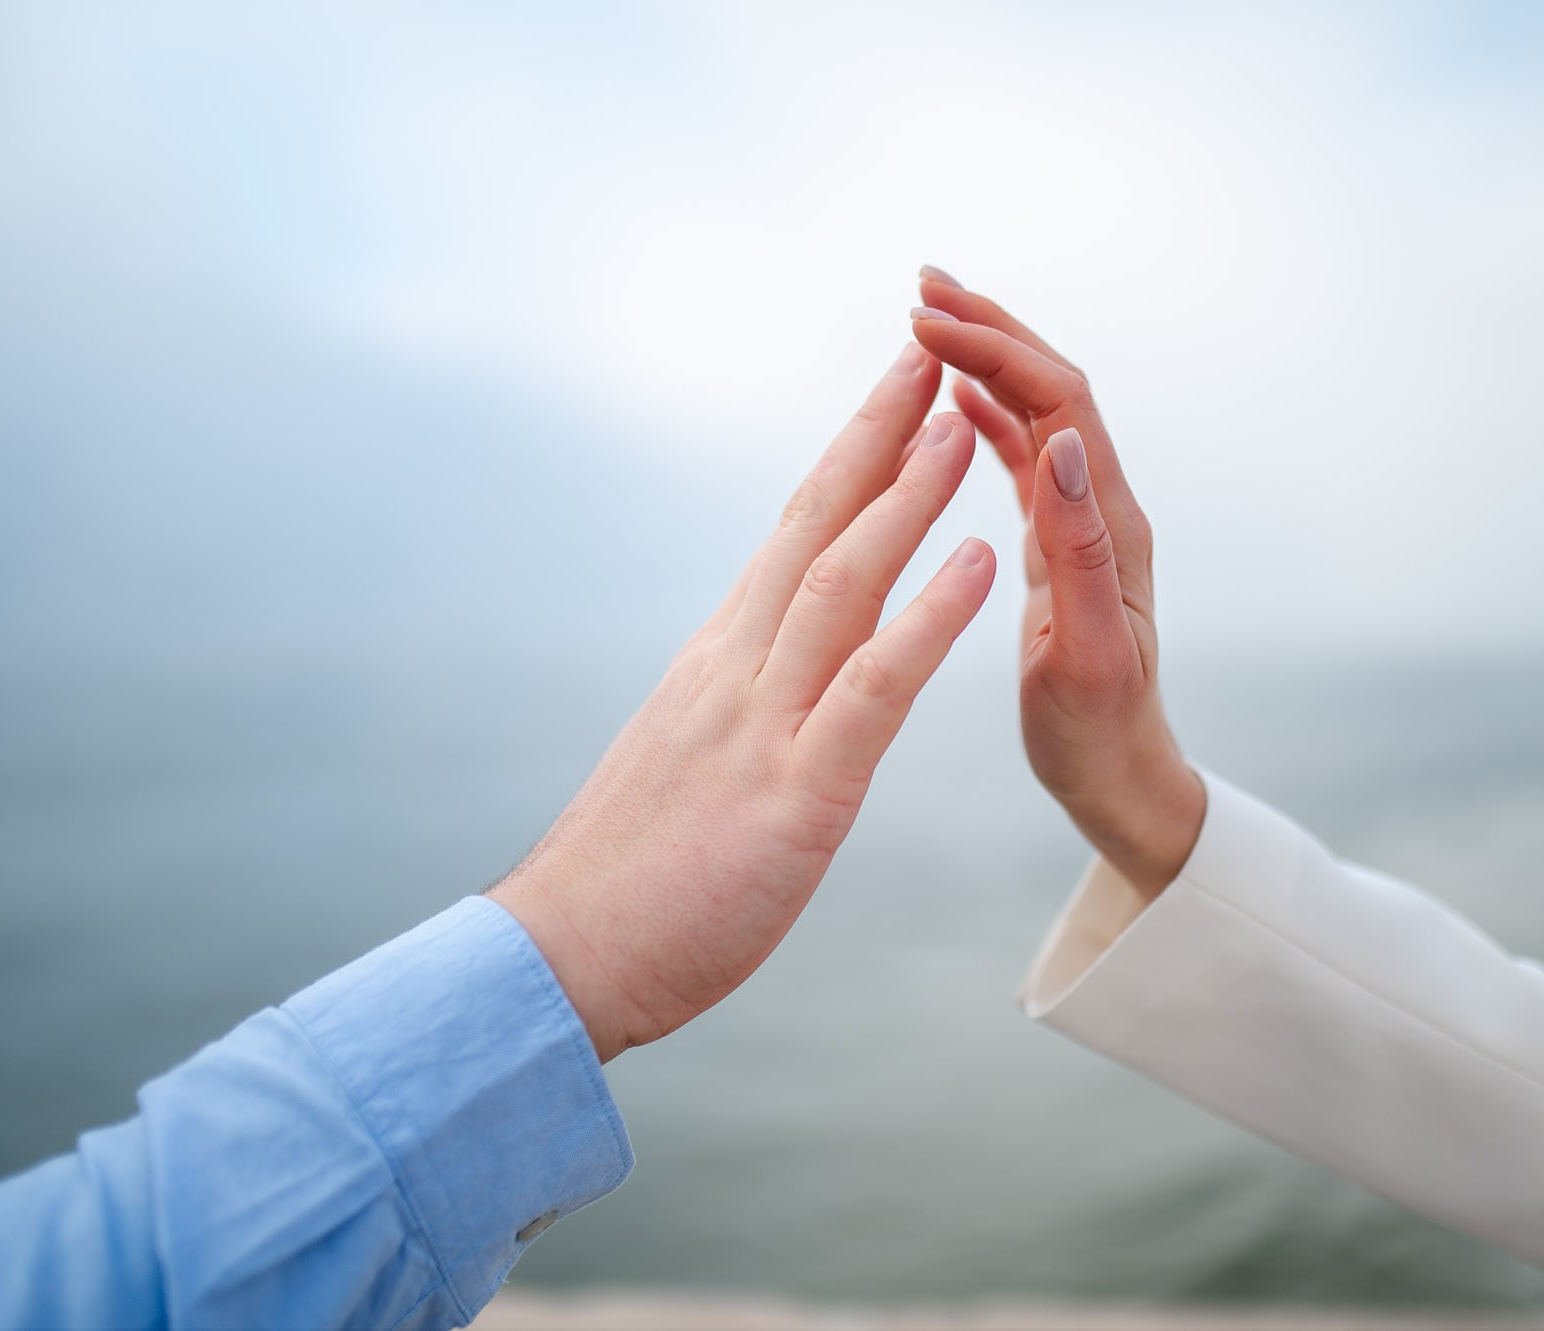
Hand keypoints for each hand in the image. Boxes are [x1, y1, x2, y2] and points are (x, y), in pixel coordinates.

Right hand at [487, 344, 992, 1060]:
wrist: (566, 954)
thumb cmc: (629, 872)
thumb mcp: (686, 757)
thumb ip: (730, 699)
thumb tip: (757, 663)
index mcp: (719, 661)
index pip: (792, 537)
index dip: (847, 460)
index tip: (892, 396)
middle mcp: (737, 668)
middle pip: (815, 526)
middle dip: (877, 435)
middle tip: (928, 352)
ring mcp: (762, 722)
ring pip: (843, 583)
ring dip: (907, 498)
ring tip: (963, 424)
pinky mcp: (794, 791)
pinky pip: (871, 687)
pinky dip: (928, 617)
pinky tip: (978, 563)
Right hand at [910, 271, 1203, 898]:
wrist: (1121, 776)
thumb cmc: (1098, 730)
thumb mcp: (1086, 651)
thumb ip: (1077, 549)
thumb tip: (1057, 444)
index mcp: (1107, 526)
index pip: (1058, 402)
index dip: (997, 350)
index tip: (927, 321)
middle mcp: (1100, 509)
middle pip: (1052, 387)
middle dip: (992, 329)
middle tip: (923, 286)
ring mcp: (1081, 523)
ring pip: (1036, 413)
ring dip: (987, 360)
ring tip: (928, 322)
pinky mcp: (1058, 546)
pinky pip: (1023, 459)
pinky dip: (989, 416)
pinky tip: (953, 404)